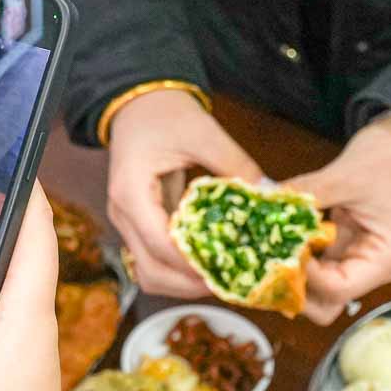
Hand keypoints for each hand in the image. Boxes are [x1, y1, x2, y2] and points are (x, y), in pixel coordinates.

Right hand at [107, 89, 263, 296]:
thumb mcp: (203, 132)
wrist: (138, 105)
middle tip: (229, 283)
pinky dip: (178, 272)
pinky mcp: (138, 226)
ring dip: (181, 284)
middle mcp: (122, 214)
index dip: (193, 265)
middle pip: (150, 271)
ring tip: (219, 279)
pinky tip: (207, 265)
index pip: (159, 244)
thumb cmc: (165, 115)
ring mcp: (127, 223)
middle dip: (189, 285)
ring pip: (148, 273)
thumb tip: (268, 195)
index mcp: (132, 192)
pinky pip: (154, 261)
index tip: (228, 270)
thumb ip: (235, 163)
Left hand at [283, 114, 390, 323]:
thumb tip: (268, 201)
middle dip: (295, 290)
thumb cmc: (388, 160)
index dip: (307, 277)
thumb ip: (307, 192)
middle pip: (327, 304)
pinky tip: (274, 244)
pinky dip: (294, 261)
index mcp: (385, 259)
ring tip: (268, 254)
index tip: (285, 251)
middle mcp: (371, 270)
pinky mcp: (341, 252)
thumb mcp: (346, 175)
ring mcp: (355, 263)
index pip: (339, 289)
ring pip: (316, 292)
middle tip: (269, 264)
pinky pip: (313, 269)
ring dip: (291, 278)